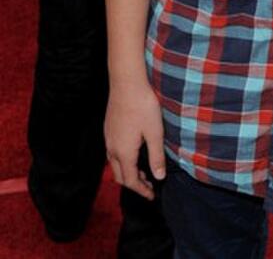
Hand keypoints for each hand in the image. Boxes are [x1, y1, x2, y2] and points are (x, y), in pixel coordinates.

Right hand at [105, 79, 164, 199]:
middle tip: (149, 185)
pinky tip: (134, 151)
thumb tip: (159, 177)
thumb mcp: (155, 132)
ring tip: (143, 170)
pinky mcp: (109, 128)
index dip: (141, 191)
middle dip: (134, 183)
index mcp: (124, 153)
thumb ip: (156, 156)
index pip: (130, 181)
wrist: (126, 82)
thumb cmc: (143, 106)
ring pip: (115, 164)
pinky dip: (123, 160)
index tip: (152, 195)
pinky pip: (113, 152)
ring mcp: (108, 138)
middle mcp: (112, 149)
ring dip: (128, 171)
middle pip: (120, 175)